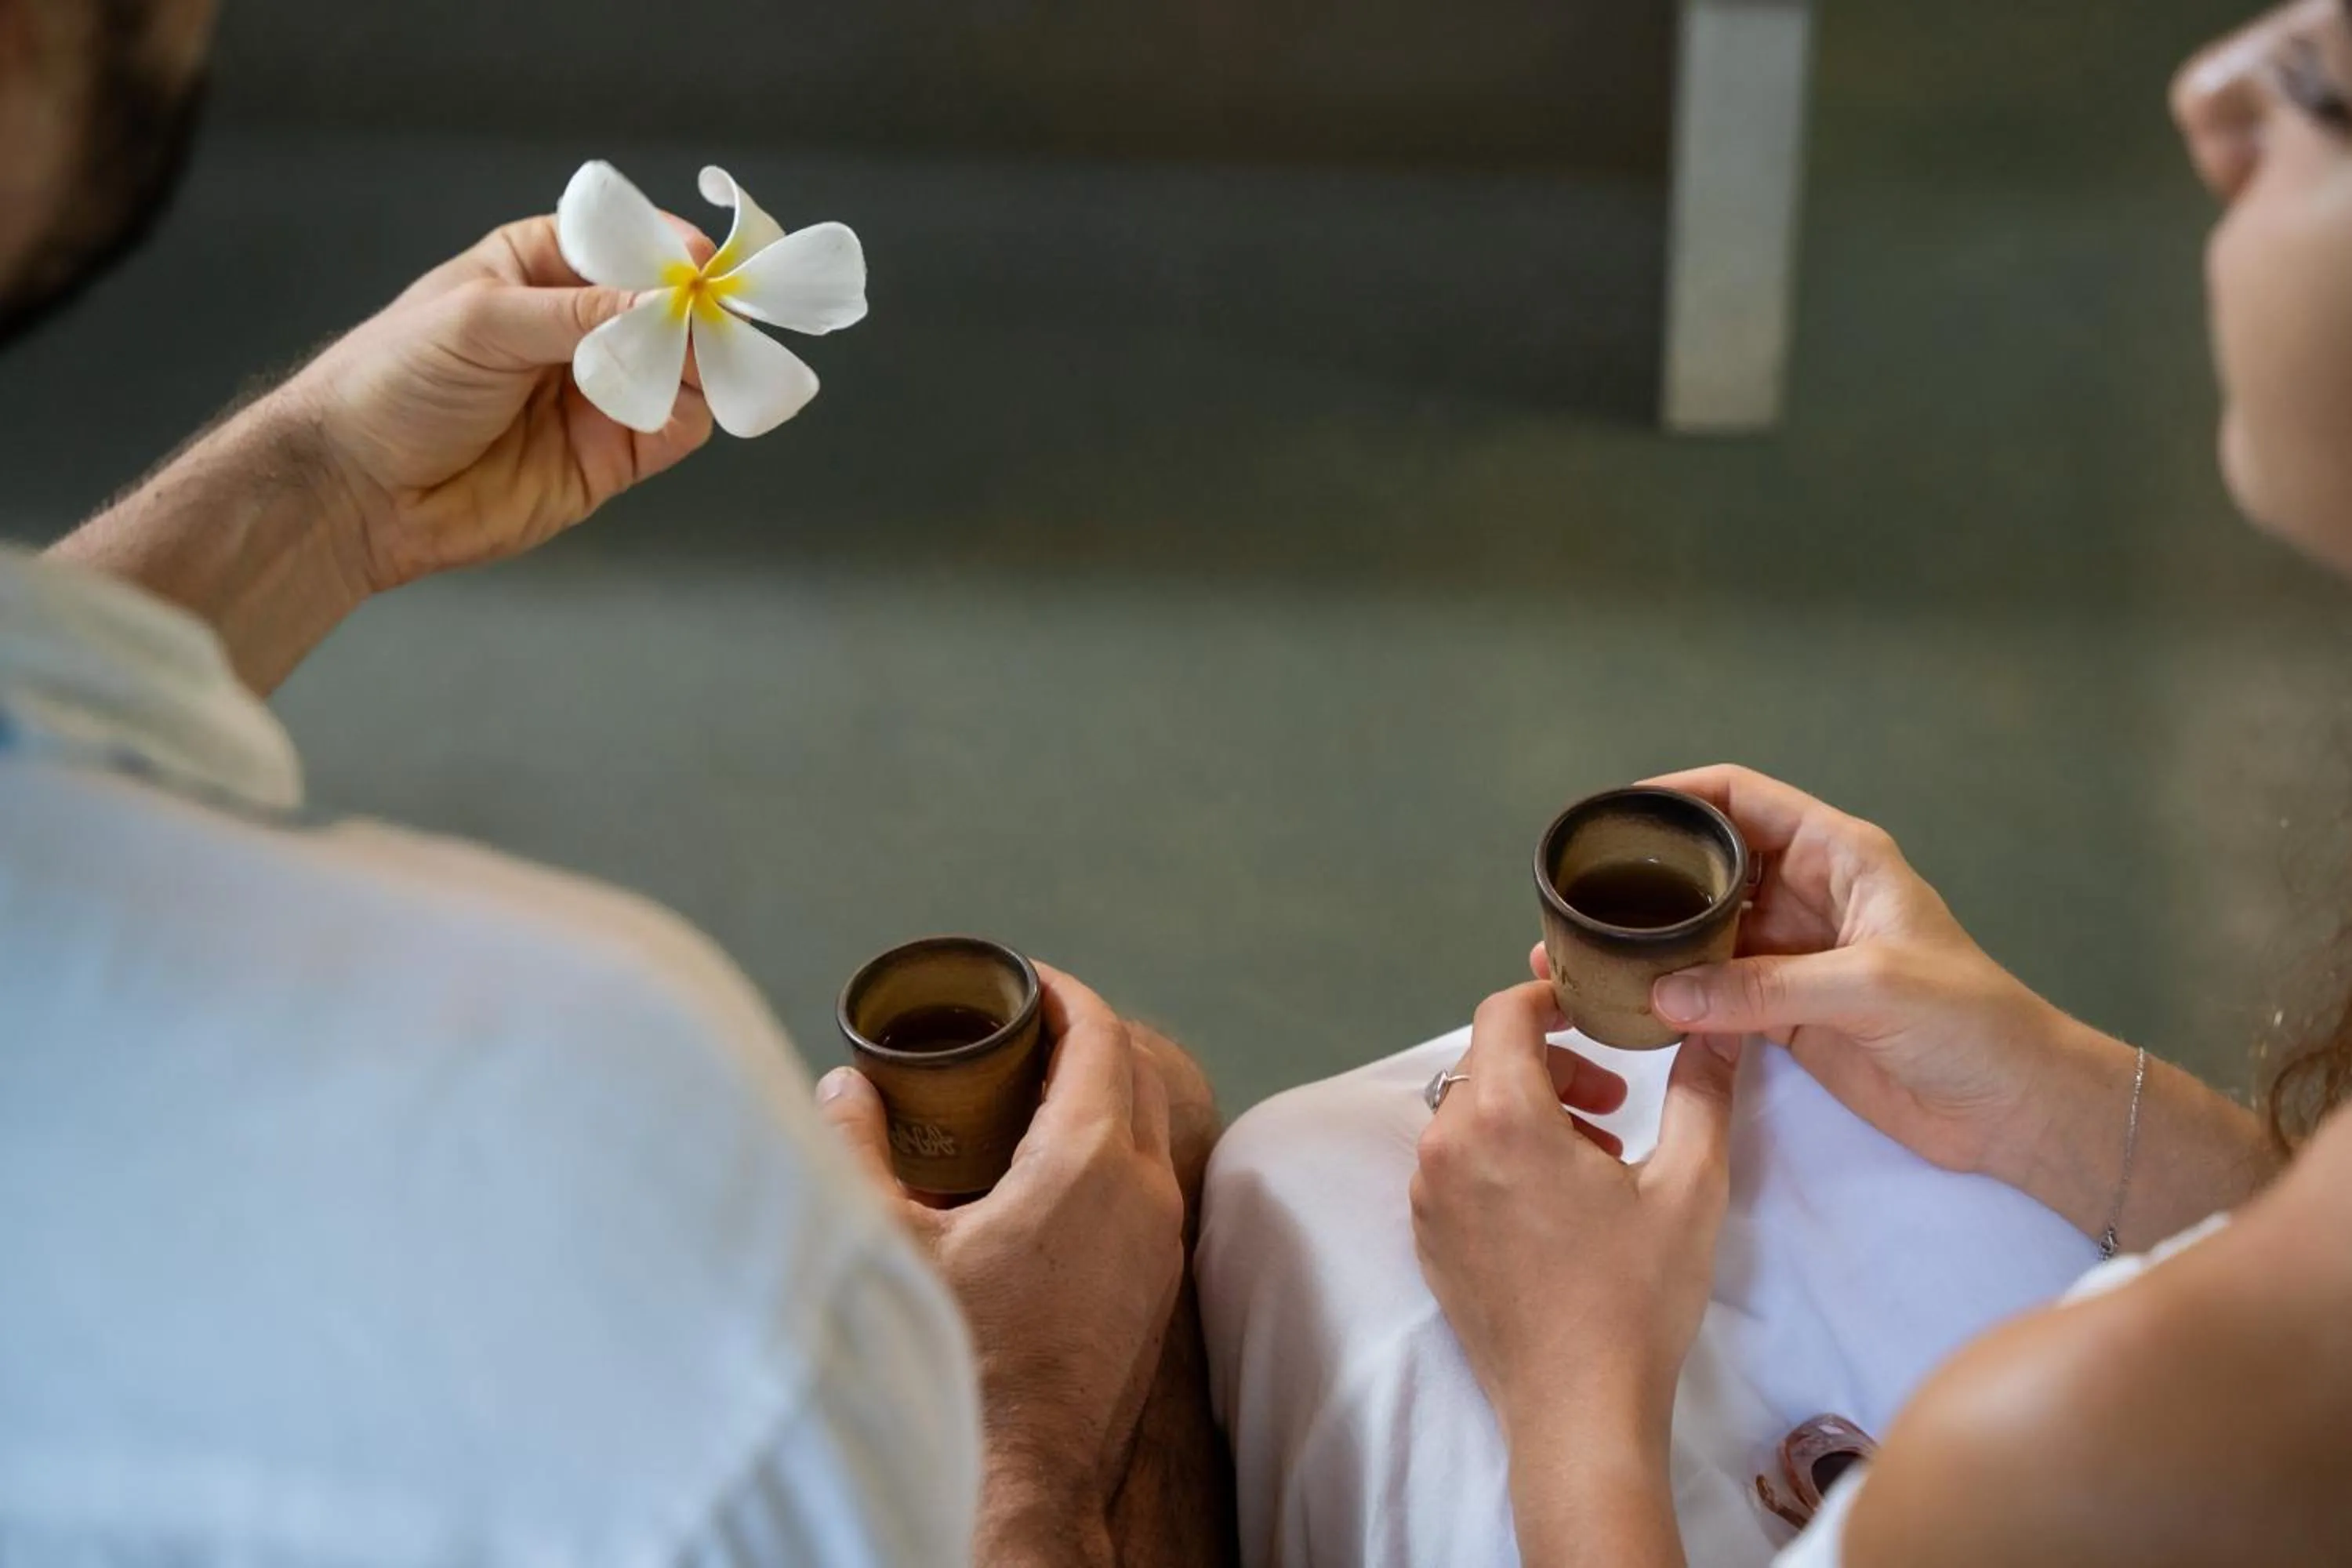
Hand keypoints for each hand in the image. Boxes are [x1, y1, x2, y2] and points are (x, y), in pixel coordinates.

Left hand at [282, 214, 715, 592]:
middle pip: (666, 308)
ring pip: (681, 369)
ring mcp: (598, 393)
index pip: (623, 245)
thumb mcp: (480, 320)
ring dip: (697, 364)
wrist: (359, 490)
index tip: (700, 265)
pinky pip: (673, 429)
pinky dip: (687, 416)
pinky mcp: (610, 456)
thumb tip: (664, 301)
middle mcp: (579, 327)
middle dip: (695, 310)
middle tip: (712, 319)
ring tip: (691, 365)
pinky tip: (674, 408)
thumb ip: (578, 313)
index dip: (667, 250)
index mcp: (540, 269)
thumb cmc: (394, 381)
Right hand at [816, 966, 1185, 1559]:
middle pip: (1133, 1071)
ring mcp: (1161, 1244)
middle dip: (1080, 1034)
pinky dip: (1108, 1154)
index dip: (1062, 992)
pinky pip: (1147, 1186)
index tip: (1021, 980)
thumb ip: (856, 1148)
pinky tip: (1044, 1176)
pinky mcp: (1157, 1288)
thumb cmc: (955, 1361)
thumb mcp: (887, 1242)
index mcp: (1091, 1161)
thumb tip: (842, 1088)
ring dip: (1099, 1095)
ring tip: (1025, 1095)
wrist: (1017, 1479)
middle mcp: (1146, 1193)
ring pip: (1146, 1131)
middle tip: (1015, 1028)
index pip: (1100, 1034)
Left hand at [1412, 981, 1740, 1442]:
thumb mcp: (1690, 1186)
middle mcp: (1445, 1147)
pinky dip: (1502, 1160)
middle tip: (1616, 1104)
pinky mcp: (1428, 1239)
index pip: (1504, 1013)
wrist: (1578, 1411)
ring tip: (1597, 1159)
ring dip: (1531, 1115)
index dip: (1550, 1000)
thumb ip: (1703, 1092)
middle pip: (1489, 1064)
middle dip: (1554, 1066)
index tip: (1596, 1016)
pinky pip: (1457, 1167)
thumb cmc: (1635, 1297)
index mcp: (1500, 1118)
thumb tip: (1717, 1028)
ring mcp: (1427, 1197)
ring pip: (1471, 1116)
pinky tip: (1557, 1207)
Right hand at [1618, 764, 2102, 1184]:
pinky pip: (1711, 995)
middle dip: (1650, 874)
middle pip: (1710, 866)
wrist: (2014, 1107)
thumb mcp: (1872, 987)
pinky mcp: (1781, 1016)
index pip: (1743, 800)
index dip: (1678, 796)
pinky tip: (1625, 1003)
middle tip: (1580, 893)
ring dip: (1652, 942)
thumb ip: (1765, 988)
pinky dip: (1671, 997)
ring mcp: (1790, 958)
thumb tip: (1662, 993)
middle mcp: (1806, 896)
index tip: (1614, 815)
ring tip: (1584, 950)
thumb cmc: (1968, 1022)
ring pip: (1703, 933)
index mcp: (1838, 857)